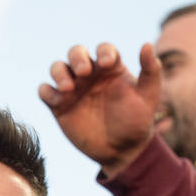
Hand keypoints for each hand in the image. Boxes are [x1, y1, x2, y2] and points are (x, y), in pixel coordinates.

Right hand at [39, 42, 160, 177]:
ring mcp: (73, 90)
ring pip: (57, 68)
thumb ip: (150, 70)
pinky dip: (47, 92)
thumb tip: (146, 44)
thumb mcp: (148, 96)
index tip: (106, 64)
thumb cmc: (137, 122)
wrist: (121, 150)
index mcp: (111, 69)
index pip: (103, 49)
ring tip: (67, 88)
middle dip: (77, 57)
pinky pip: (45, 92)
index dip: (104, 52)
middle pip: (76, 53)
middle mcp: (90, 75)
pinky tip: (58, 102)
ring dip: (59, 73)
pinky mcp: (59, 107)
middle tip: (83, 72)